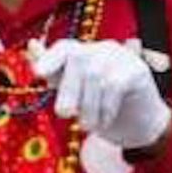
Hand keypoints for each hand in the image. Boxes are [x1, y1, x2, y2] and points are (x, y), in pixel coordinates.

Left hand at [31, 36, 170, 152]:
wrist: (140, 125)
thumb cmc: (102, 109)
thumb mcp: (74, 94)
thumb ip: (54, 73)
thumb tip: (31, 46)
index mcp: (84, 53)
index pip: (64, 48)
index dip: (49, 58)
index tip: (38, 73)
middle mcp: (102, 50)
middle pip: (78, 60)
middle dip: (68, 89)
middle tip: (64, 114)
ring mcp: (122, 57)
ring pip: (96, 75)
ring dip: (88, 106)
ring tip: (87, 125)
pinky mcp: (137, 70)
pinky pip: (115, 85)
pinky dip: (105, 107)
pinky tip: (105, 121)